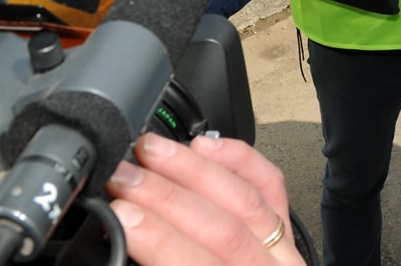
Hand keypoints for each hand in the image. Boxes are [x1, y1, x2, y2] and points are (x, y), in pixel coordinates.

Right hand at [106, 133, 302, 265]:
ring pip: (243, 200)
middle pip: (222, 228)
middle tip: (122, 175)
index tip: (121, 214)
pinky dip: (238, 160)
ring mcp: (284, 255)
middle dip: (166, 197)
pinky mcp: (285, 234)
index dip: (160, 239)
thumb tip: (115, 249)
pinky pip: (269, 186)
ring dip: (192, 170)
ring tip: (150, 151)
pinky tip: (204, 146)